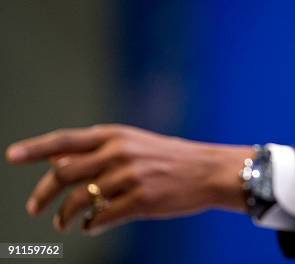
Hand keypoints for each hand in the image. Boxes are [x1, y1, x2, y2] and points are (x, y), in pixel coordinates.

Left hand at [5, 124, 253, 235]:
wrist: (208, 171)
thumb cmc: (170, 157)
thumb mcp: (135, 143)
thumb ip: (99, 151)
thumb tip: (58, 163)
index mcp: (115, 135)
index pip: (65, 141)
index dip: (35, 148)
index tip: (11, 156)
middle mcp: (118, 153)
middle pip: (64, 173)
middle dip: (43, 195)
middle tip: (34, 208)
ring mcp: (129, 177)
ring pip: (80, 200)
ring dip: (66, 216)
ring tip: (64, 223)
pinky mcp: (140, 200)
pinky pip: (102, 218)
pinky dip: (90, 225)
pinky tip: (91, 226)